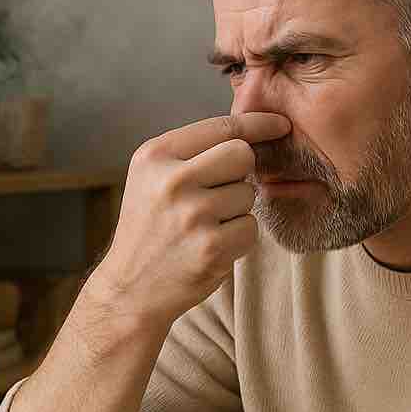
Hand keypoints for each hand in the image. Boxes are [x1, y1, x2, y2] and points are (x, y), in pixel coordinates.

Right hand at [94, 112, 290, 328]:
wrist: (129, 288)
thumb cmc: (148, 229)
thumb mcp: (150, 179)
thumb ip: (190, 154)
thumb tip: (250, 134)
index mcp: (154, 156)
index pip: (220, 127)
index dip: (257, 123)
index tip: (280, 124)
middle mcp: (172, 181)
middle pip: (241, 155)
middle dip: (241, 172)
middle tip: (219, 193)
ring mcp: (192, 215)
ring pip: (248, 195)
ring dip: (235, 211)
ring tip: (204, 227)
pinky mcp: (211, 247)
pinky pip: (250, 228)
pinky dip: (237, 239)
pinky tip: (210, 247)